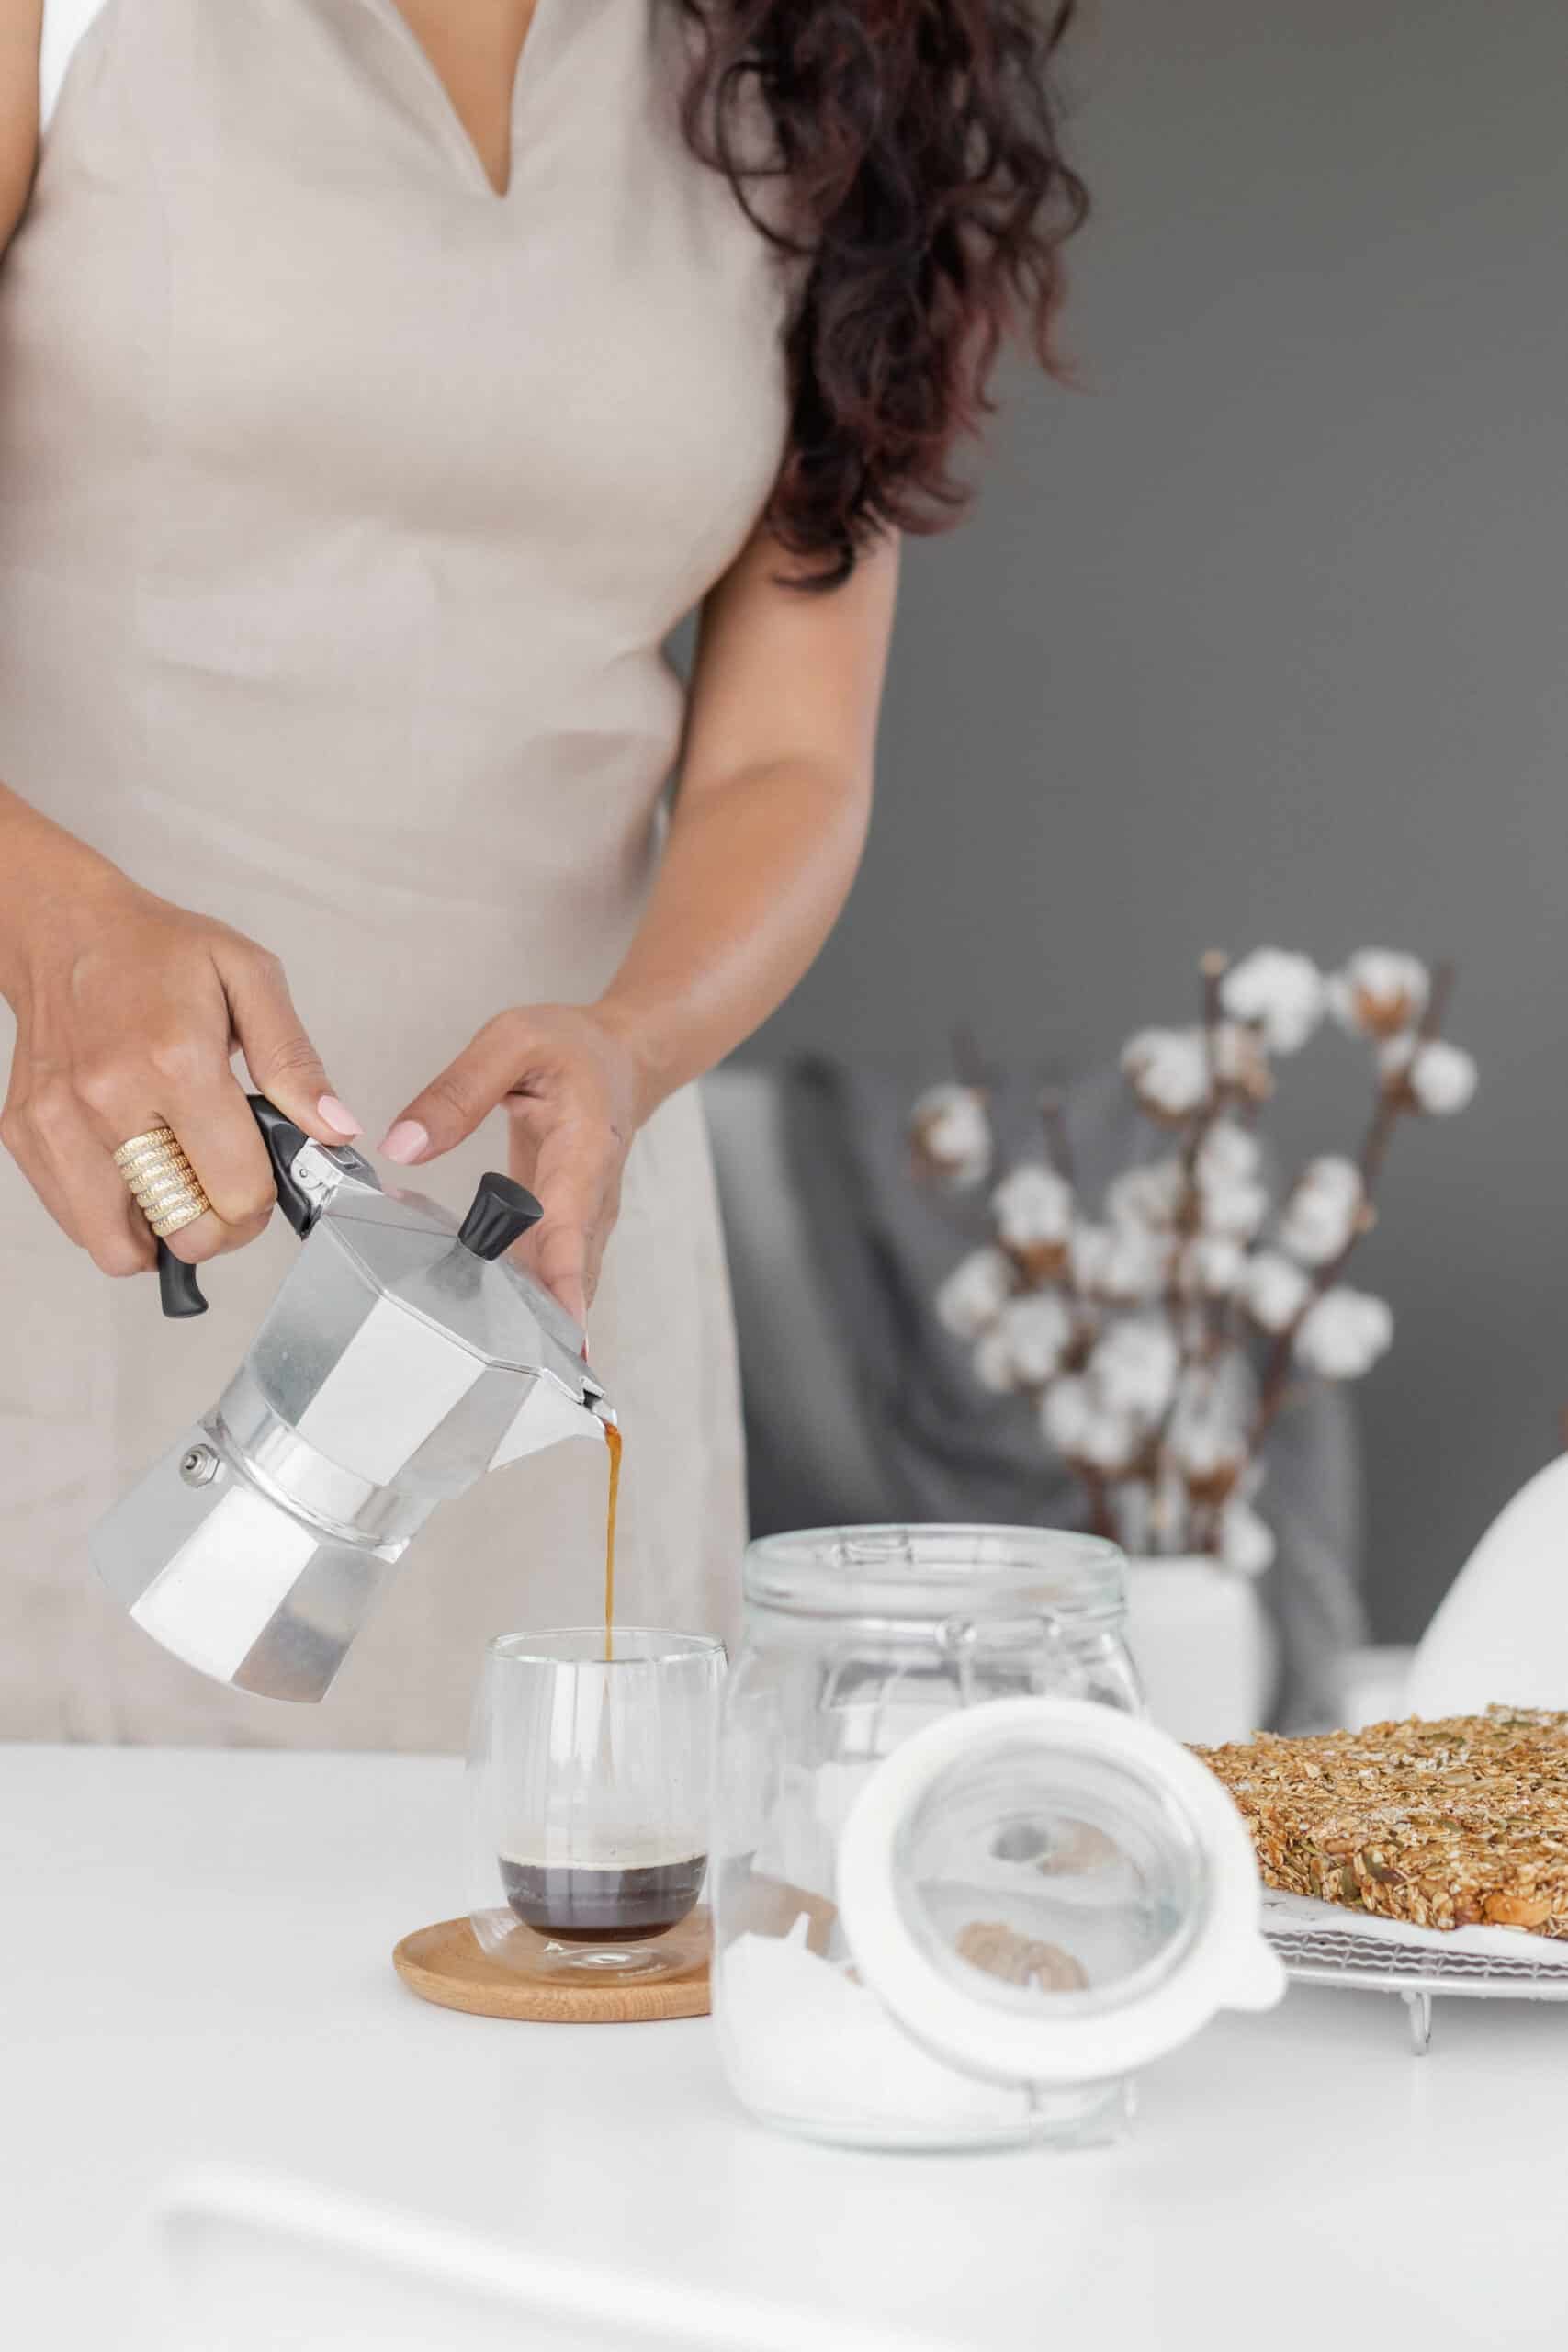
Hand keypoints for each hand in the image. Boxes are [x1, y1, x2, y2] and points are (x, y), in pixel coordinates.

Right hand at [0, 847, 360, 1275]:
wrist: (62, 929)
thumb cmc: (155, 950)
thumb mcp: (250, 977)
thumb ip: (295, 1061)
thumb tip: (334, 1130)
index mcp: (174, 1061)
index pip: (236, 1191)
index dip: (263, 1200)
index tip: (263, 1178)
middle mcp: (107, 1100)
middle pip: (183, 1231)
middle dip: (220, 1226)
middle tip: (226, 1190)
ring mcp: (58, 1124)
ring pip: (119, 1248)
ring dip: (162, 1232)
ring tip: (180, 1185)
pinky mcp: (26, 1135)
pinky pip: (76, 1223)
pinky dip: (115, 1216)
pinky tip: (138, 1169)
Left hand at [380, 1005, 646, 1326]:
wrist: (621, 1060)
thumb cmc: (573, 1050)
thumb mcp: (512, 1042)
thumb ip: (456, 1092)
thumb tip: (404, 1144)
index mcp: (583, 1152)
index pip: (573, 1228)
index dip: (563, 1284)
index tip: (561, 1332)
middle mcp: (591, 1200)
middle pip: (569, 1279)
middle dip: (536, 1326)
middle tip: (490, 1365)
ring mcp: (583, 1223)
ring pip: (558, 1288)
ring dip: (524, 1321)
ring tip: (471, 1355)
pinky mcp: (566, 1232)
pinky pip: (546, 1277)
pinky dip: (516, 1300)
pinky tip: (469, 1313)